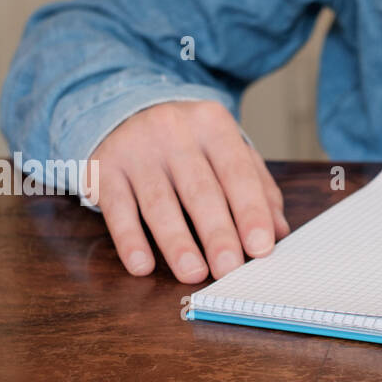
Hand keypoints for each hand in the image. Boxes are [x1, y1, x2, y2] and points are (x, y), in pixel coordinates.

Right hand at [86, 100, 289, 281]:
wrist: (126, 108)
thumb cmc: (191, 143)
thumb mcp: (227, 152)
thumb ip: (257, 188)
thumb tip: (278, 232)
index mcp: (213, 125)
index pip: (237, 172)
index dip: (250, 212)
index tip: (261, 247)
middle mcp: (173, 132)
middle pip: (200, 191)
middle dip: (217, 233)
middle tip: (229, 269)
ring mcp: (136, 149)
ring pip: (159, 202)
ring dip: (177, 242)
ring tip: (193, 273)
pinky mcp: (103, 168)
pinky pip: (117, 208)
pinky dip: (129, 240)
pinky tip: (142, 265)